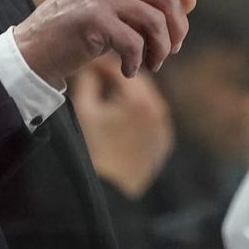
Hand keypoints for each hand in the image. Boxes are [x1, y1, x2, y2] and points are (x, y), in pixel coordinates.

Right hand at [13, 0, 226, 85]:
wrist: (34, 49)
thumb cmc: (76, 30)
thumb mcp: (115, 11)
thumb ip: (149, 2)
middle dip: (177, 31)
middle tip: (171, 53)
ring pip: (155, 22)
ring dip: (161, 51)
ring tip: (151, 65)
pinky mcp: (92, 18)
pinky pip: (134, 43)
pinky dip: (138, 62)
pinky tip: (130, 70)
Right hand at [70, 55, 173, 197]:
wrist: (109, 190)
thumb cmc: (94, 149)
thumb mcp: (85, 110)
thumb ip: (89, 81)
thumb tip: (91, 64)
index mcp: (139, 100)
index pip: (120, 69)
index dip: (101, 62)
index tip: (88, 58)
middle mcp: (158, 110)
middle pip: (137, 81)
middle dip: (117, 75)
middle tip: (97, 70)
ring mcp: (163, 127)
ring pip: (145, 99)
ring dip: (128, 92)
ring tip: (106, 90)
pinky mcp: (162, 142)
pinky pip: (150, 117)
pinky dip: (137, 111)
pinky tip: (119, 113)